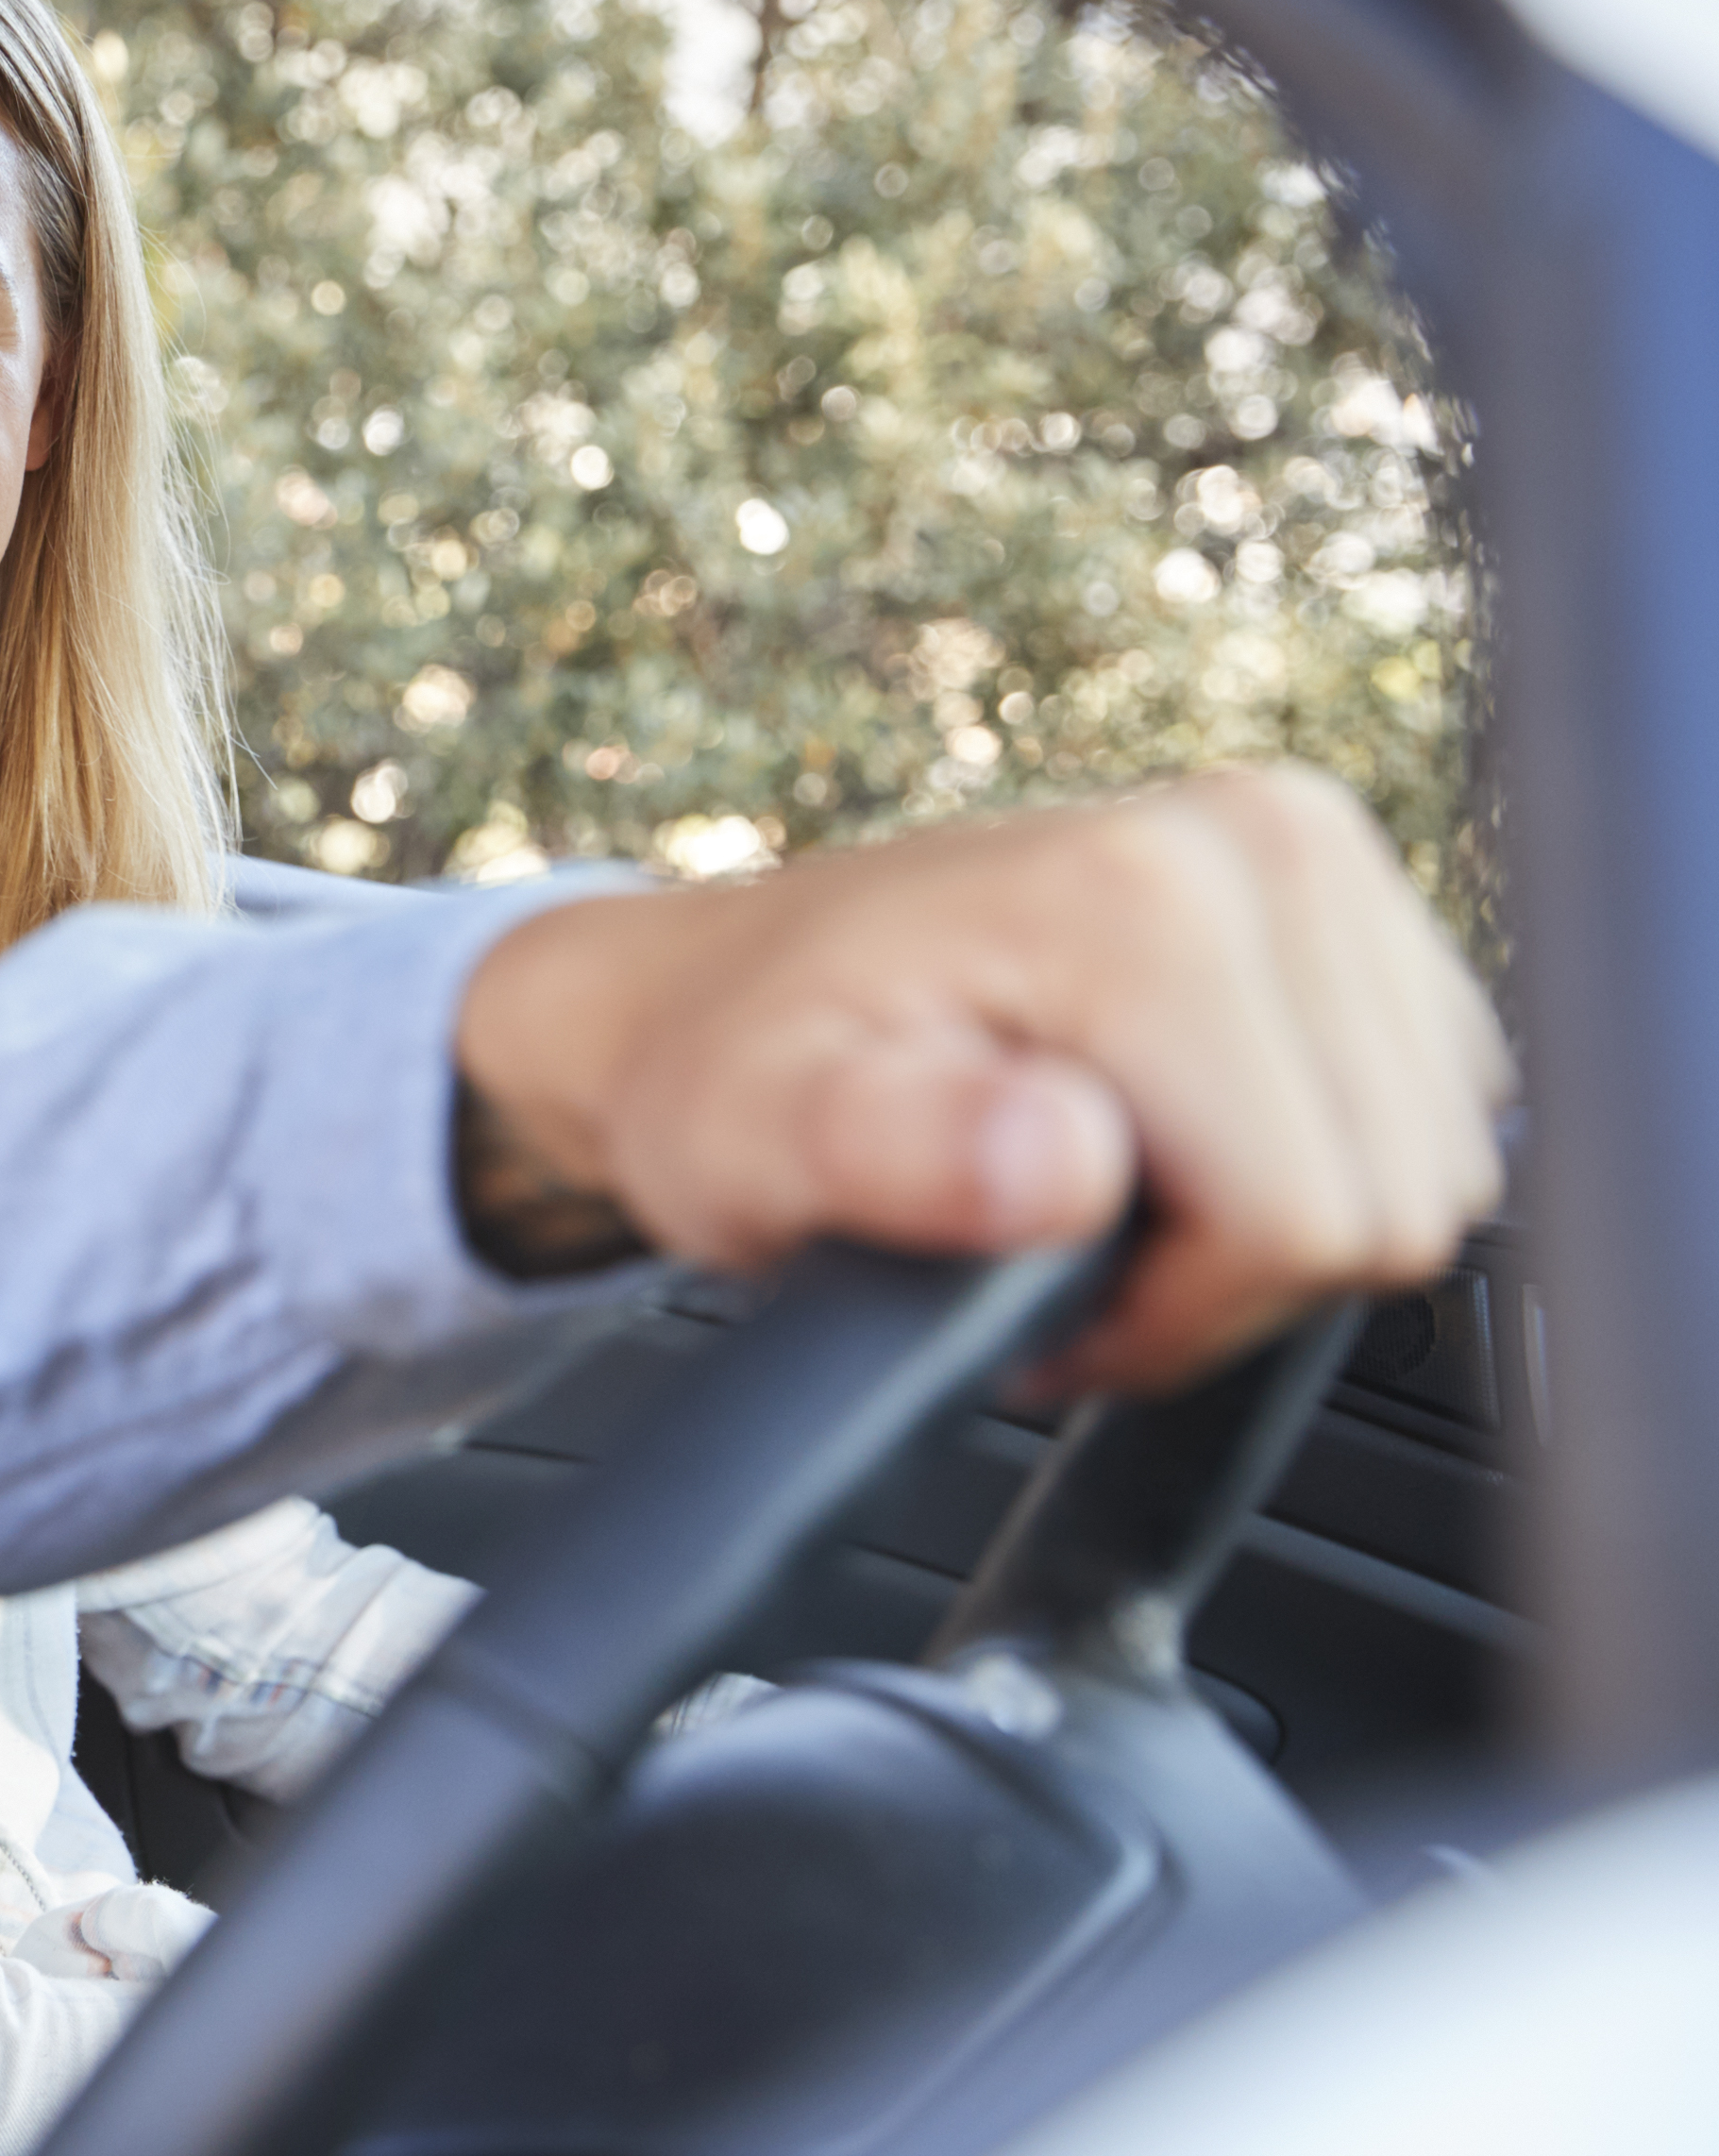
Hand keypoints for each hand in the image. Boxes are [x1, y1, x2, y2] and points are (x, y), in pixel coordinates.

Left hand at [453, 769, 1506, 1394]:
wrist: (722, 995)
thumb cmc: (737, 1077)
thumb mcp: (755, 1145)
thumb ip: (897, 1157)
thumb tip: (1058, 1159)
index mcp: (1144, 896)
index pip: (1305, 1220)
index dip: (1175, 1314)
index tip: (1039, 1303)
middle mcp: (1260, 840)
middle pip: (1390, 1195)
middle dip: (1231, 1277)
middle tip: (1061, 1250)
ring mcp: (1317, 852)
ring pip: (1430, 1164)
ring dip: (1275, 1226)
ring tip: (1106, 1202)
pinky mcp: (1355, 899)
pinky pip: (1432, 1110)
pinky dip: (1318, 1161)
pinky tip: (1179, 1145)